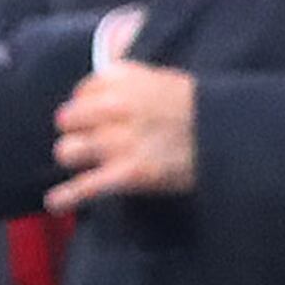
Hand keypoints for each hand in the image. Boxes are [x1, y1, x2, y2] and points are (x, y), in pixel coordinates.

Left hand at [48, 57, 198, 210]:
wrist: (228, 137)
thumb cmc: (199, 111)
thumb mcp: (162, 80)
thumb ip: (128, 83)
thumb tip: (98, 93)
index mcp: (122, 80)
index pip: (81, 92)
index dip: (87, 107)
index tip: (96, 117)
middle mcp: (115, 108)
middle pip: (67, 120)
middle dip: (77, 131)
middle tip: (92, 142)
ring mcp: (120, 142)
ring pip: (69, 151)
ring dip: (76, 159)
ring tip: (87, 164)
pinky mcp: (128, 174)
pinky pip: (86, 186)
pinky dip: (68, 197)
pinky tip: (55, 204)